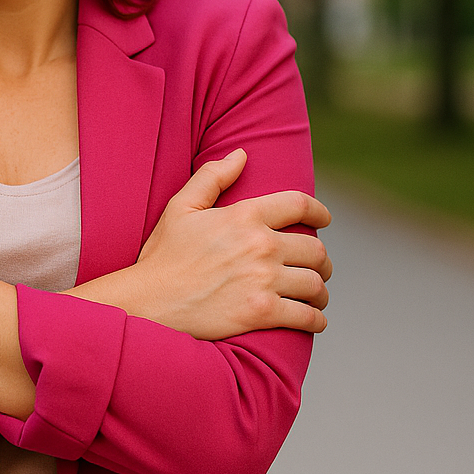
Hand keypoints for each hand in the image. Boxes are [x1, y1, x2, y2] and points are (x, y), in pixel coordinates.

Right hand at [129, 149, 332, 339]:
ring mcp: (263, 280)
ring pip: (314, 284)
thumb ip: (212, 177)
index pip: (299, 205)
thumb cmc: (163, 256)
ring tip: (316, 295)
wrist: (148, 302)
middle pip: (315, 250)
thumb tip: (241, 155)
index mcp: (245, 216)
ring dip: (320, 291)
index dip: (319, 212)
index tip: (324, 220)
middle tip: (319, 267)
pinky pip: (306, 316)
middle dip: (322, 260)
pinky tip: (314, 318)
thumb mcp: (181, 208)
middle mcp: (261, 246)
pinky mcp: (262, 313)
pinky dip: (316, 318)